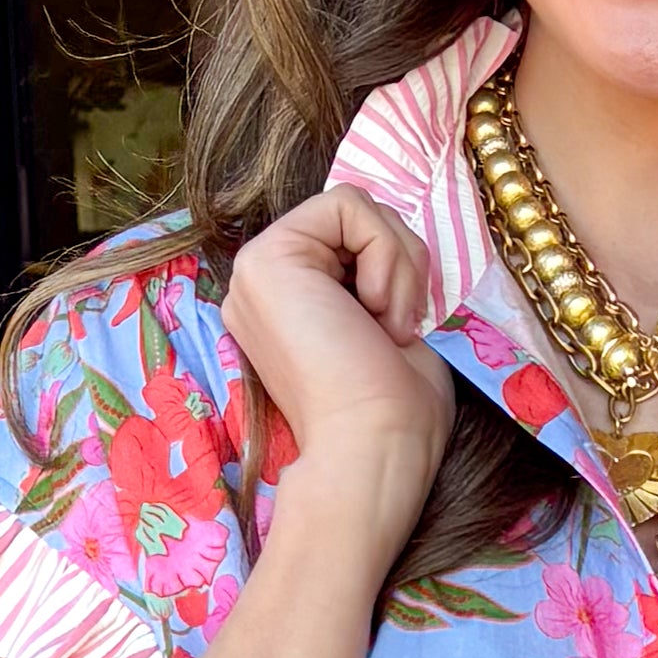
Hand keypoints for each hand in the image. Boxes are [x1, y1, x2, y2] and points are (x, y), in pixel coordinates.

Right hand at [223, 187, 454, 573]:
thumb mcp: (395, 331)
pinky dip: (386, 251)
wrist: (373, 454)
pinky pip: (347, 204)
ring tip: (389, 325)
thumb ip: (382, 282)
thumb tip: (402, 241)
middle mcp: (261, 288)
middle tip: (399, 328)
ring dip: (398, 261)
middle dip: (400, 261)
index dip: (397, 270)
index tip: (401, 333)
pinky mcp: (265, 258)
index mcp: (288, 307)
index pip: (353, 241)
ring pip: (353, 206)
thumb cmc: (395, 418)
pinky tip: (378, 310)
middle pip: (353, 219)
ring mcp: (255, 271)